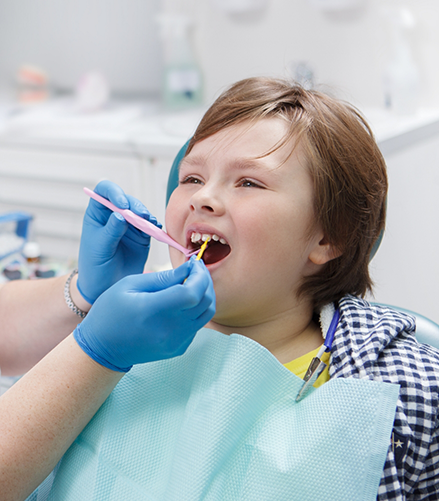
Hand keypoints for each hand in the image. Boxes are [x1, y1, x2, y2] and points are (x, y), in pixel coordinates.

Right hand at [73, 258, 215, 371]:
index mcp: (153, 311)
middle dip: (205, 280)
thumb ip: (163, 277)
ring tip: (191, 282)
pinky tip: (182, 301)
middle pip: (205, 302)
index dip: (199, 275)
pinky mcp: (179, 348)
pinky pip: (198, 324)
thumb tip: (189, 268)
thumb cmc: (111, 312)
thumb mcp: (130, 285)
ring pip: (207, 313)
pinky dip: (196, 309)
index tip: (193, 264)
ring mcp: (176, 342)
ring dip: (204, 294)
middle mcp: (169, 330)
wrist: (103, 349)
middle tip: (195, 269)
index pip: (192, 293)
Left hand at [77, 180, 160, 303]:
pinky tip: (156, 229)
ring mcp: (128, 225)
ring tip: (150, 224)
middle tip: (142, 216)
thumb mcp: (99, 248)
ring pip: (140, 211)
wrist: (105, 287)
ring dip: (146, 215)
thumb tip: (120, 215)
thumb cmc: (94, 267)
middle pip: (127, 200)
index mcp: (97, 214)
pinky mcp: (141, 236)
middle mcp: (113, 216)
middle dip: (135, 206)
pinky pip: (150, 225)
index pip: (104, 192)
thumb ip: (110, 231)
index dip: (114, 192)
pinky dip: (154, 225)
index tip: (122, 205)